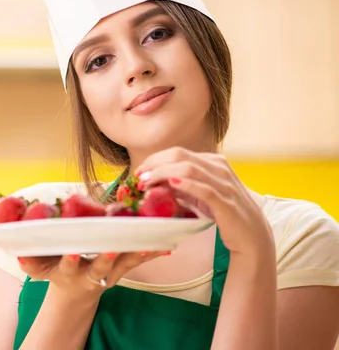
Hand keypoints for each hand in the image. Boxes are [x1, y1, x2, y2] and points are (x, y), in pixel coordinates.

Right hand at [18, 251, 167, 300]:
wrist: (75, 292)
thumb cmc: (56, 272)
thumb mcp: (40, 270)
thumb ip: (30, 263)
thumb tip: (18, 254)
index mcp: (69, 271)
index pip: (69, 264)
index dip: (71, 259)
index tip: (73, 251)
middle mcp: (90, 273)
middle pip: (100, 266)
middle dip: (107, 257)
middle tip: (115, 247)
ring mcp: (109, 272)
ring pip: (124, 262)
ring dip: (137, 253)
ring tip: (150, 243)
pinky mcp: (122, 269)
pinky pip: (138, 260)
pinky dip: (151, 252)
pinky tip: (167, 244)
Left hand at [135, 147, 274, 257]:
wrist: (252, 238)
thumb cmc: (225, 215)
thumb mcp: (200, 196)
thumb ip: (182, 187)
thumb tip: (156, 182)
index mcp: (213, 162)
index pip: (178, 152)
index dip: (155, 160)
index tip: (139, 172)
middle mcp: (220, 168)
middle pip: (180, 155)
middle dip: (154, 164)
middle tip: (138, 177)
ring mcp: (224, 184)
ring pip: (189, 168)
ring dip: (162, 173)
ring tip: (146, 183)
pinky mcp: (226, 202)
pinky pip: (204, 189)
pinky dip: (185, 184)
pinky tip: (170, 184)